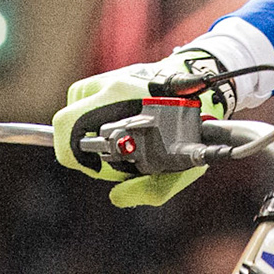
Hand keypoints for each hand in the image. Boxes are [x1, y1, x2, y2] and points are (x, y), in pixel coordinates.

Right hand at [51, 48, 232, 206]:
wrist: (206, 91)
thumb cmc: (194, 127)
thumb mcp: (181, 165)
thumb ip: (149, 189)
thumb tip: (116, 197)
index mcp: (121, 98)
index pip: (68, 124)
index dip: (72, 153)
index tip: (92, 166)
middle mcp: (112, 83)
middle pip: (67, 121)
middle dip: (81, 147)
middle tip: (106, 159)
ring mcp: (112, 77)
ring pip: (76, 110)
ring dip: (88, 130)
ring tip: (117, 142)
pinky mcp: (113, 77)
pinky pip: (87, 100)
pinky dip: (94, 116)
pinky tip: (116, 125)